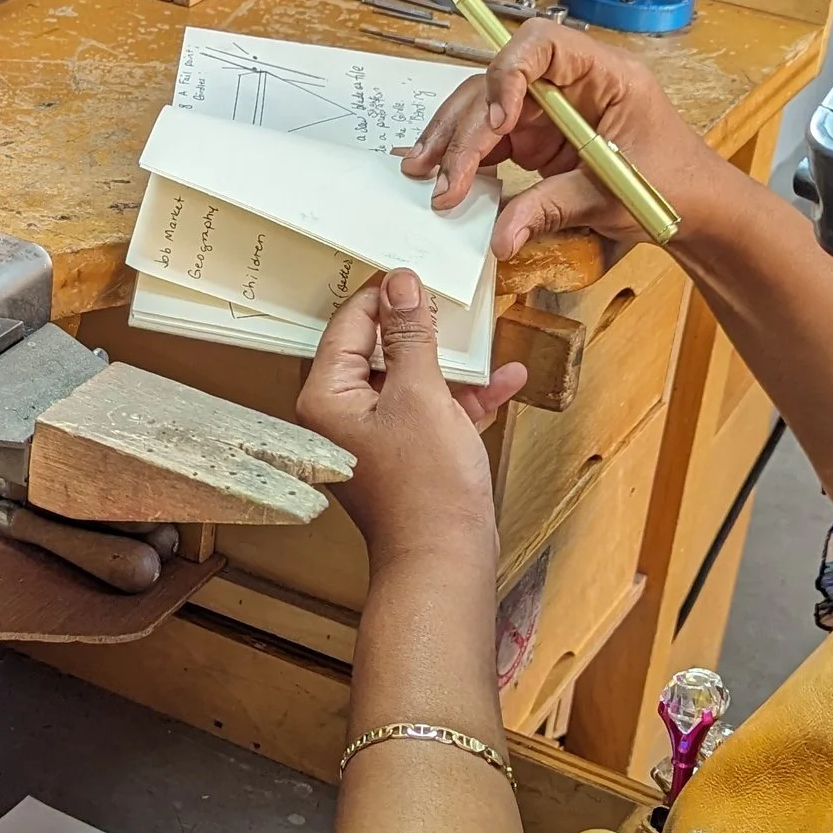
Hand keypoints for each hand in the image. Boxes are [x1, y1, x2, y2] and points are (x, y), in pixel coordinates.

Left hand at [297, 271, 523, 564]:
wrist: (445, 559)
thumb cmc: (424, 489)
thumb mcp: (420, 394)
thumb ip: (409, 335)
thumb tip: (401, 284)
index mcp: (327, 397)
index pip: (348, 324)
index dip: (383, 295)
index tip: (415, 272)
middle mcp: (343, 415)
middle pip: (378, 350)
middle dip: (420, 326)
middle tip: (449, 296)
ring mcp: (376, 436)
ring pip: (411, 379)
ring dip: (451, 361)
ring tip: (483, 331)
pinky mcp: (407, 454)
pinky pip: (433, 410)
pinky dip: (464, 396)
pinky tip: (505, 379)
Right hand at [403, 23, 731, 261]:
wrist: (697, 208)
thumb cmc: (675, 185)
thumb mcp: (613, 196)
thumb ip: (551, 208)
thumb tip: (501, 234)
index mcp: (604, 74)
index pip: (542, 44)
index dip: (509, 73)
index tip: (497, 121)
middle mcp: (570, 83)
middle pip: (501, 82)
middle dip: (466, 127)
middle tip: (443, 176)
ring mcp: (551, 109)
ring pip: (487, 108)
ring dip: (453, 140)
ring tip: (424, 173)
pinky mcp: (539, 137)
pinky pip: (493, 140)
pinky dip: (466, 159)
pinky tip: (440, 177)